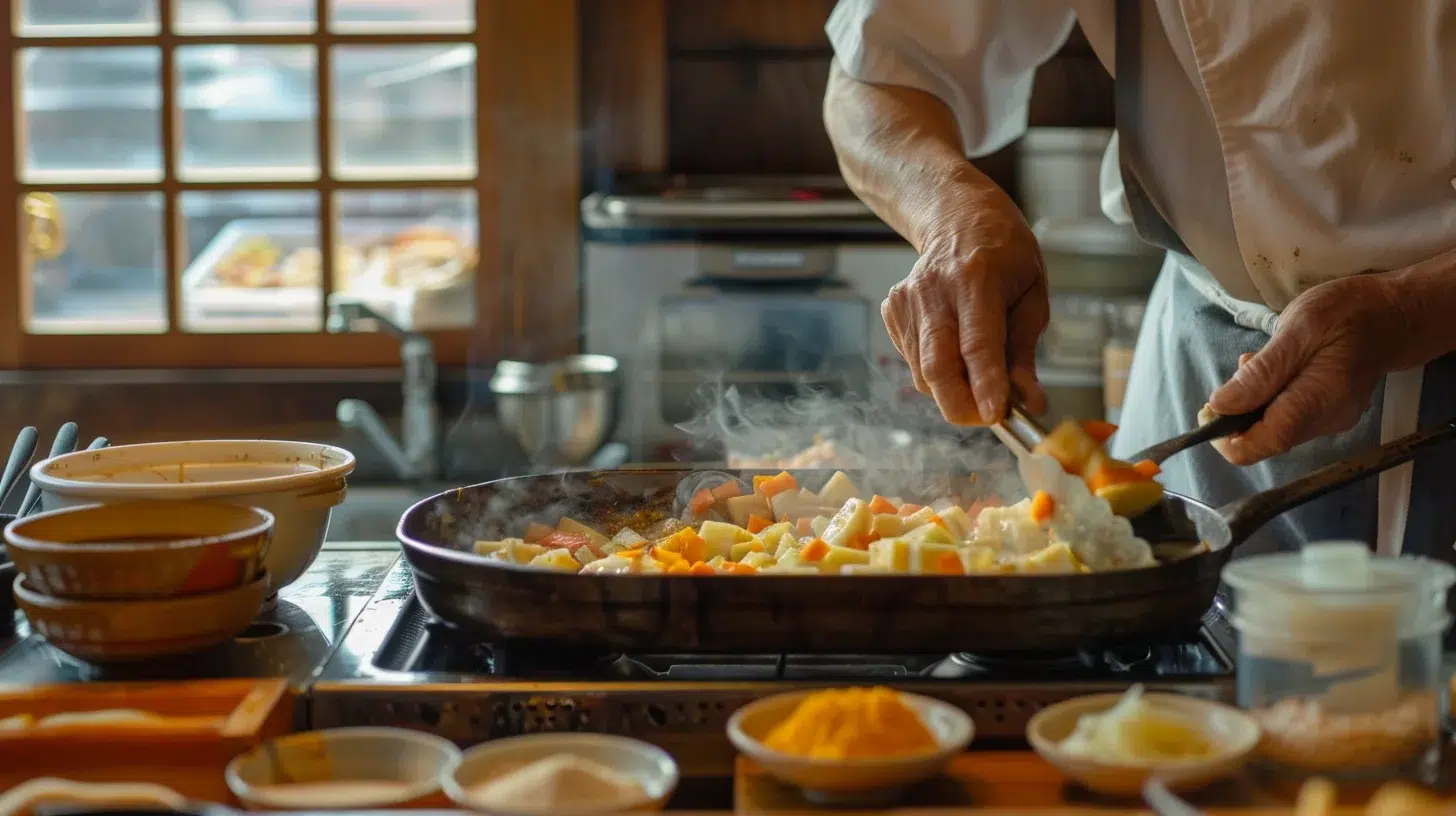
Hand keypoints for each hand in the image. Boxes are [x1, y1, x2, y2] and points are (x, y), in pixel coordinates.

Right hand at [881, 192, 1048, 423]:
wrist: (956, 216)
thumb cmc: (1005, 255)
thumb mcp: (1032, 296)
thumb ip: (1025, 351)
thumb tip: (1028, 402)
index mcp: (977, 278)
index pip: (978, 344)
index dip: (986, 385)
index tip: (997, 415)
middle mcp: (935, 289)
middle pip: (938, 366)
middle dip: (961, 406)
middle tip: (986, 418)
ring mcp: (907, 300)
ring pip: (923, 372)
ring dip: (952, 391)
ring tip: (977, 380)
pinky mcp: (893, 309)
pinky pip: (913, 361)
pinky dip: (936, 371)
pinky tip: (952, 347)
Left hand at [1207, 274, 1408, 464]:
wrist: (1395, 314)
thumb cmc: (1349, 313)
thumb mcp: (1299, 329)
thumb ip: (1261, 373)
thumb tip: (1220, 406)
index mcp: (1319, 402)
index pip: (1262, 444)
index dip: (1224, 436)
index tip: (1209, 408)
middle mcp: (1325, 422)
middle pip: (1263, 439)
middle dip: (1238, 411)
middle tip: (1244, 367)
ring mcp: (1328, 421)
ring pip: (1271, 427)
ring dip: (1252, 400)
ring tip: (1261, 360)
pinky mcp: (1326, 415)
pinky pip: (1284, 417)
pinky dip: (1268, 397)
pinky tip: (1275, 368)